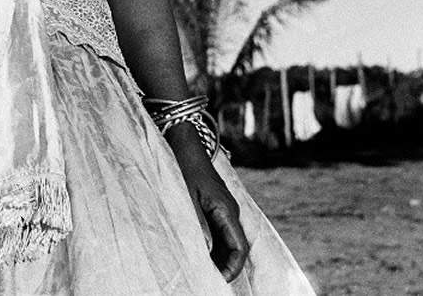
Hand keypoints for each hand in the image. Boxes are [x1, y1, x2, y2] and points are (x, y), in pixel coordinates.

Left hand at [166, 124, 249, 282]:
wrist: (183, 142)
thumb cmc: (184, 168)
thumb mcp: (187, 197)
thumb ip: (197, 224)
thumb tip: (206, 252)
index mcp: (227, 210)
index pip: (239, 247)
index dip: (232, 267)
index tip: (219, 281)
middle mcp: (230, 211)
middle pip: (235, 247)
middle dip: (225, 265)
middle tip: (208, 280)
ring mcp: (223, 208)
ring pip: (227, 240)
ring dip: (218, 256)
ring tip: (203, 270)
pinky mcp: (215, 205)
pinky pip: (219, 230)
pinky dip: (212, 244)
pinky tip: (199, 252)